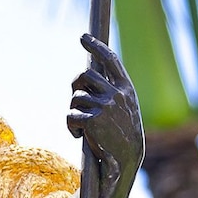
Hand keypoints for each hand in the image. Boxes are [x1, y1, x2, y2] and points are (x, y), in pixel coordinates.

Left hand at [67, 34, 144, 177]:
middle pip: (84, 75)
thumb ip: (110, 89)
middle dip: (75, 84)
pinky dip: (71, 126)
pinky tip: (79, 136)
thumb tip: (85, 75)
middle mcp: (116, 94)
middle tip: (76, 94)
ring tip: (84, 125)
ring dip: (75, 110)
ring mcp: (105, 107)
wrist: (126, 160)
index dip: (96, 46)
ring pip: (76, 97)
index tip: (83, 37)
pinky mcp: (92, 121)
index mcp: (126, 88)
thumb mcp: (123, 107)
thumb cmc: (122, 132)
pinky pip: (71, 115)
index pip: (110, 59)